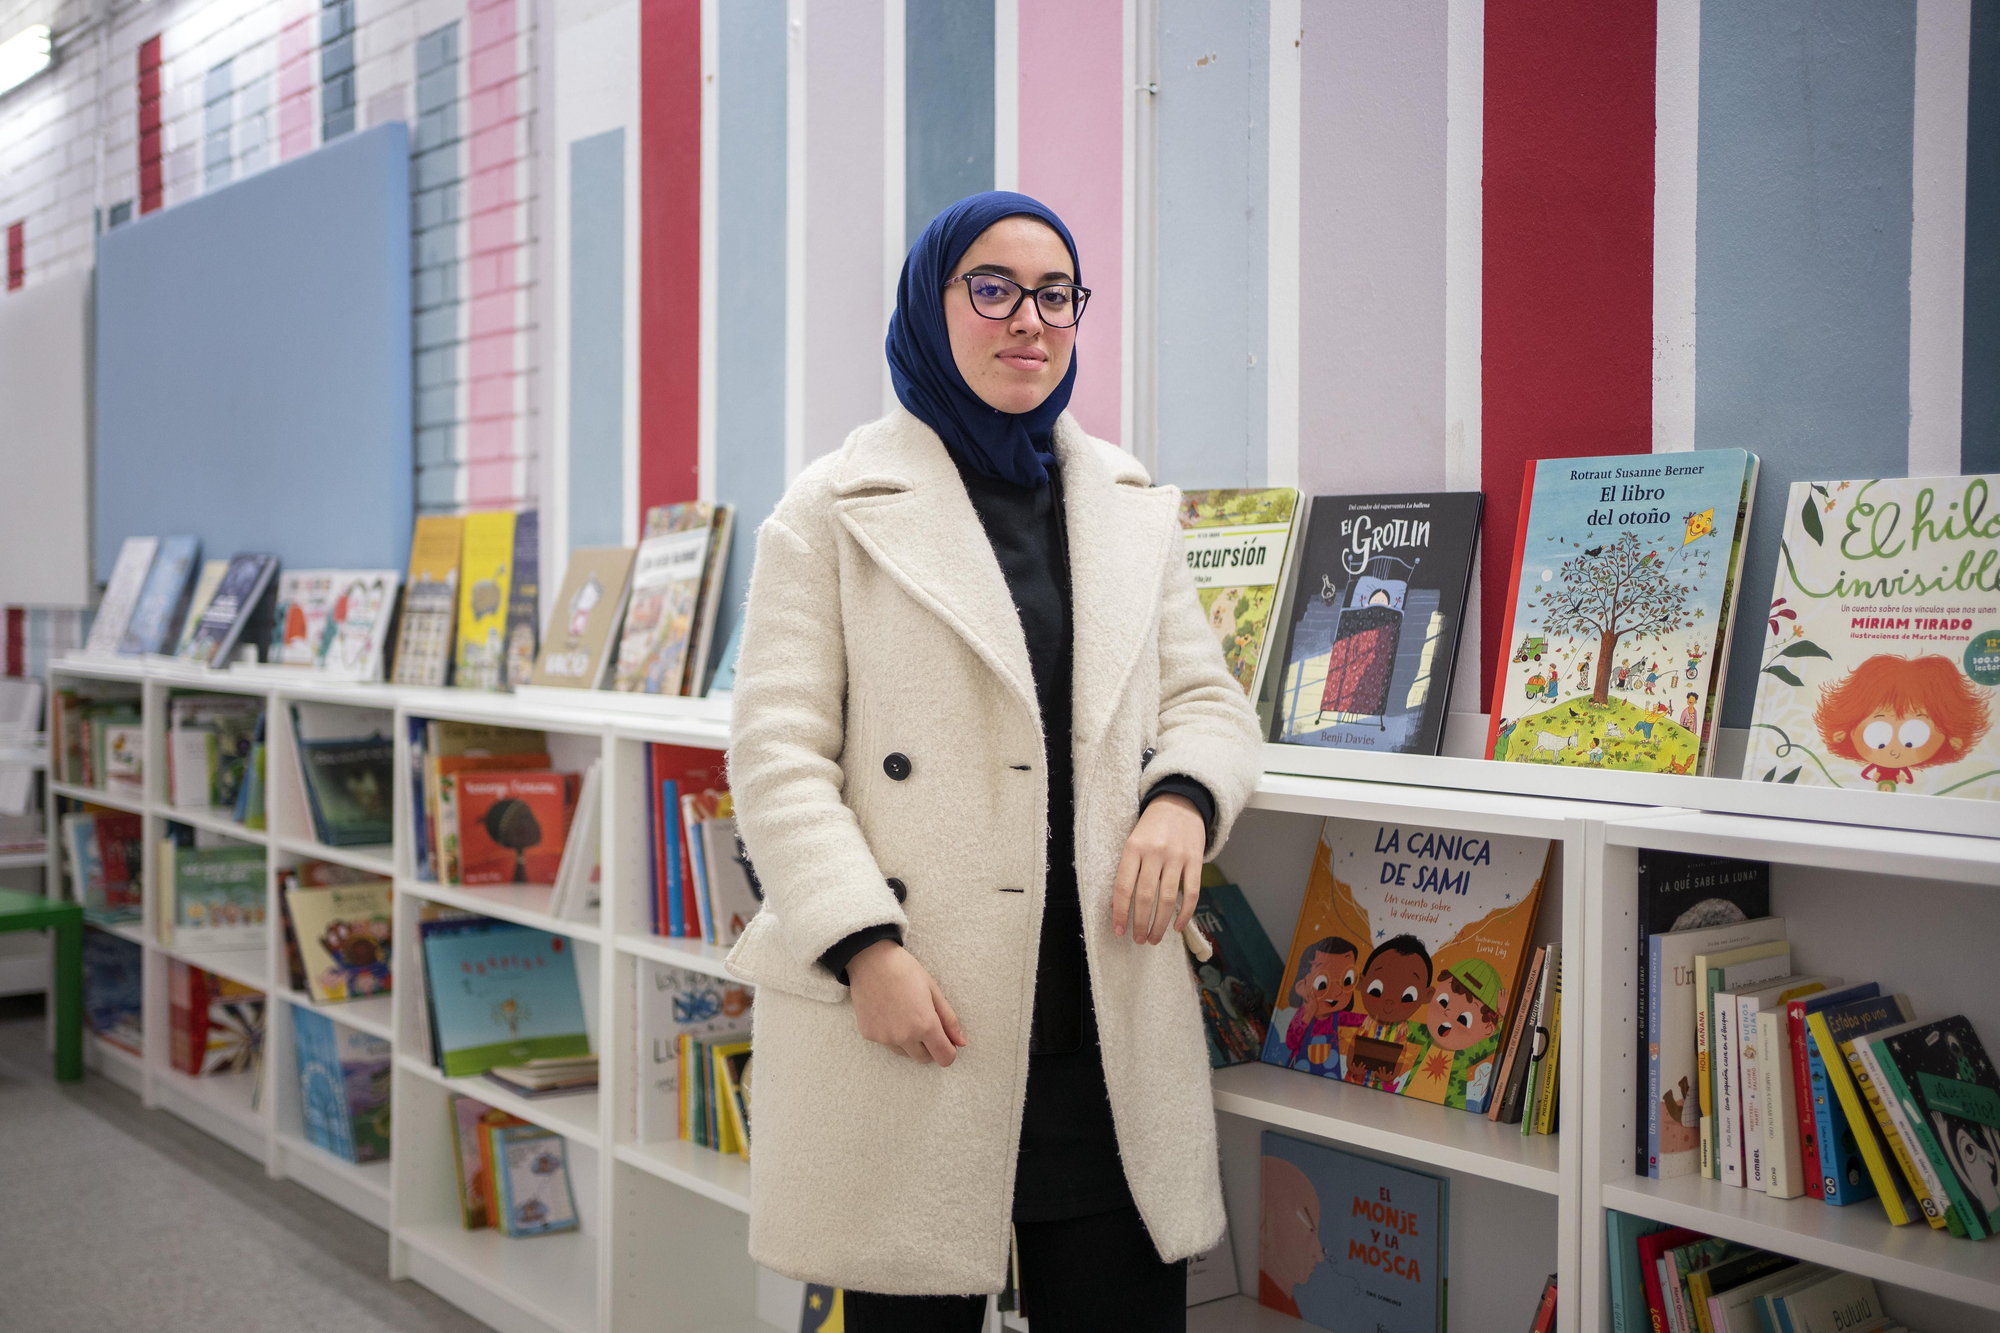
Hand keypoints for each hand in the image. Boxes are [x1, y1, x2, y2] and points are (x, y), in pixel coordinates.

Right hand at [847, 939, 966, 1065]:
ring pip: (905, 1053)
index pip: (944, 1058)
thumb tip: (961, 1042)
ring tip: (905, 1015)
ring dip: (910, 1042)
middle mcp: (904, 1037)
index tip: (947, 1041)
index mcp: (925, 1025)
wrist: (871, 960)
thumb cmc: (905, 970)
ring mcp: (885, 1038)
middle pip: (925, 1059)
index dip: (949, 1051)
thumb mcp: (933, 991)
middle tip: (925, 1023)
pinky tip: (889, 1012)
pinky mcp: (869, 1035)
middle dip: (929, 1046)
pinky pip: (887, 1043)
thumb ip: (949, 1020)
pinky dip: (891, 1034)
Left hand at [1112, 793, 1204, 944]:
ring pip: (1168, 899)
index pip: (1124, 887)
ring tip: (1153, 938)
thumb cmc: (1151, 827)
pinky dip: (1185, 913)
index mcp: (1133, 848)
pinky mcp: (1195, 860)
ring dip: (1160, 924)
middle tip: (1138, 939)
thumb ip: (1127, 871)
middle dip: (1140, 923)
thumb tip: (1117, 906)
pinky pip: (1192, 892)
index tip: (1119, 931)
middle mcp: (1155, 853)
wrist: (1180, 803)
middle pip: (1146, 896)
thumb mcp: (1132, 842)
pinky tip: (1176, 927)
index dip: (1120, 912)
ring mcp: (1177, 857)